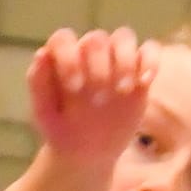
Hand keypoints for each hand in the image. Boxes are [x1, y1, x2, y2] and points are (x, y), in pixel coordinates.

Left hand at [26, 28, 156, 168]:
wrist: (87, 152)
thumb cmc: (62, 129)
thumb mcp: (45, 114)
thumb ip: (39, 84)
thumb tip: (41, 54)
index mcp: (62, 57)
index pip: (64, 39)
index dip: (68, 58)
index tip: (74, 87)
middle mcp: (88, 52)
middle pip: (97, 39)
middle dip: (98, 66)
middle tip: (97, 100)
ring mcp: (115, 58)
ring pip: (124, 37)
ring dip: (125, 60)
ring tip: (122, 91)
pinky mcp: (138, 69)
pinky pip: (150, 50)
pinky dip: (151, 60)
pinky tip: (145, 82)